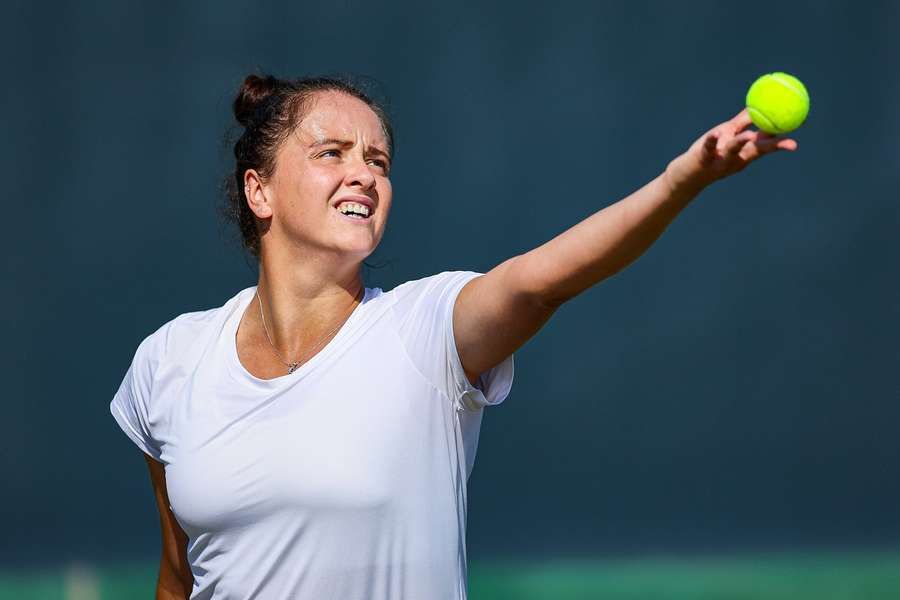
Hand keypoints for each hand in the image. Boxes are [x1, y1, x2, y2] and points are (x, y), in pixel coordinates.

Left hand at [664, 108, 798, 195]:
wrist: (687, 174)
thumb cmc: (711, 153)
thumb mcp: (728, 136)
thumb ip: (742, 122)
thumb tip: (758, 106)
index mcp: (744, 153)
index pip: (766, 145)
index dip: (782, 140)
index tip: (797, 135)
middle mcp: (736, 158)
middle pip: (757, 150)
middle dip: (774, 147)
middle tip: (791, 144)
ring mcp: (720, 159)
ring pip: (734, 150)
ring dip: (742, 142)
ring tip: (748, 136)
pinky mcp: (703, 158)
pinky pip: (708, 148)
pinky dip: (712, 141)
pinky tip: (715, 134)